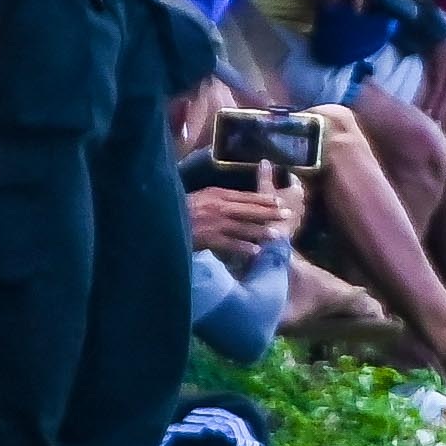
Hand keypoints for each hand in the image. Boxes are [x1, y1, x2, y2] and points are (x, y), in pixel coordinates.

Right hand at [188, 167, 302, 259]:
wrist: (158, 220)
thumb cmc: (178, 209)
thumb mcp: (199, 198)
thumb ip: (217, 199)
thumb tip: (234, 202)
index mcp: (216, 194)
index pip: (245, 196)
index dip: (263, 199)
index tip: (278, 201)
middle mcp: (218, 206)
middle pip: (249, 209)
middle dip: (269, 212)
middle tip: (287, 214)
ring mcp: (213, 222)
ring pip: (243, 226)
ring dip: (261, 231)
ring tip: (278, 235)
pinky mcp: (207, 237)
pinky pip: (229, 243)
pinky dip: (243, 247)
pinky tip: (256, 251)